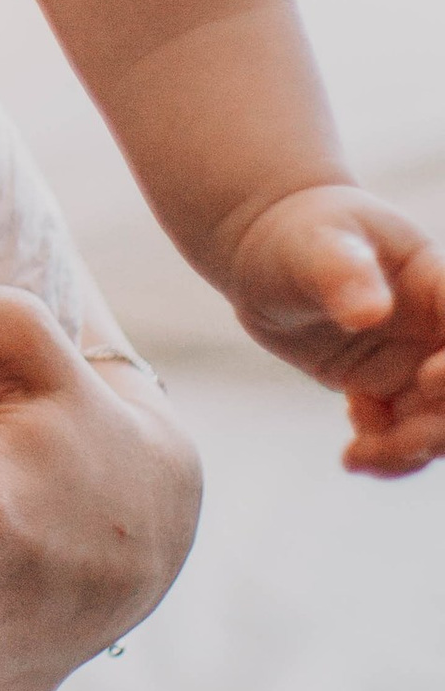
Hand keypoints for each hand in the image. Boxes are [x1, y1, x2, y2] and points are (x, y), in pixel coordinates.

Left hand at [222, 183, 444, 473]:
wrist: (263, 252)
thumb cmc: (294, 234)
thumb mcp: (313, 246)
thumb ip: (342, 272)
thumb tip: (370, 313)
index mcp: (436, 283)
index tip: (423, 380)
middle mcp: (436, 329)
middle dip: (438, 428)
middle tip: (387, 441)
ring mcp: (416, 362)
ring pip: (440, 425)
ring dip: (409, 452)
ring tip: (357, 457)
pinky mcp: (388, 389)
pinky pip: (408, 437)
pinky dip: (389, 456)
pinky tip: (353, 454)